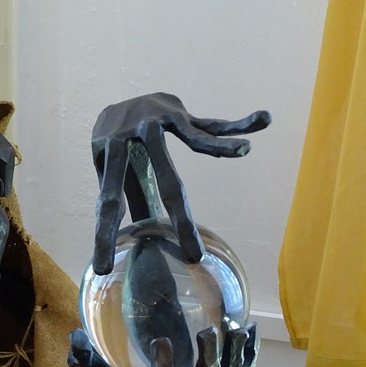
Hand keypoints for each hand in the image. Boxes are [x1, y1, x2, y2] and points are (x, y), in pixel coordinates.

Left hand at [90, 92, 269, 275]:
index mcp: (110, 153)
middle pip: (163, 180)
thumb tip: (126, 238)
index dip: (104, 236)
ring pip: (194, 140)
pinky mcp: (181, 115)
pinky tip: (264, 119)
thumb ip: (122, 195)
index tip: (101, 269)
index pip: (109, 201)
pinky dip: (238, 125)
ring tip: (244, 150)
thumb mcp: (110, 168)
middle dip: (180, 219)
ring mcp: (160, 120)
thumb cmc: (114, 144)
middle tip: (194, 255)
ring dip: (220, 147)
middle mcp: (134, 133)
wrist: (121, 98)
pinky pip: (211, 125)